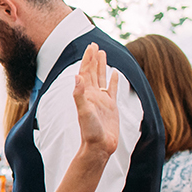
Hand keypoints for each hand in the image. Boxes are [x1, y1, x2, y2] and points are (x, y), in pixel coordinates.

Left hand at [71, 42, 118, 157]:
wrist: (99, 147)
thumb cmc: (90, 131)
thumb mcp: (83, 112)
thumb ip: (79, 94)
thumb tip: (76, 76)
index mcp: (85, 94)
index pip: (85, 72)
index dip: (88, 59)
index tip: (91, 46)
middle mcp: (92, 95)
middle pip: (92, 72)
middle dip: (93, 58)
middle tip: (94, 44)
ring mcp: (102, 100)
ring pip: (101, 78)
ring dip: (102, 66)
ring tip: (103, 53)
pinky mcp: (111, 107)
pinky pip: (112, 89)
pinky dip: (113, 80)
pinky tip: (115, 73)